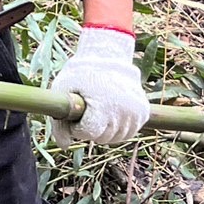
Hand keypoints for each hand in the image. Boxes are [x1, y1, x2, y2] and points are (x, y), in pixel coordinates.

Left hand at [51, 26, 148, 145]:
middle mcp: (122, 111)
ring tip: (100, 109)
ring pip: (117, 137)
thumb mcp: (63, 90)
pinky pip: (129, 131)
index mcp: (102, 105)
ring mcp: (136, 112)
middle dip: (92, 128)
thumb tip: (64, 146)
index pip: (88, 133)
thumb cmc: (81, 73)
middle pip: (102, 137)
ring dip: (106, 129)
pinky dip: (120, 126)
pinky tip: (112, 111)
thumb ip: (60, 121)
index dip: (78, 126)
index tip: (77, 112)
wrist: (108, 56)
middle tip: (89, 108)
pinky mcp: (144, 112)